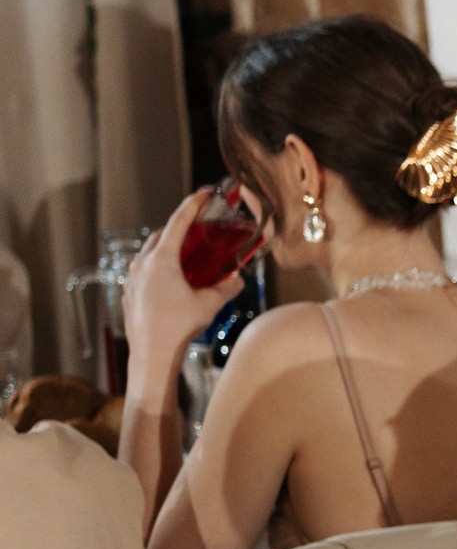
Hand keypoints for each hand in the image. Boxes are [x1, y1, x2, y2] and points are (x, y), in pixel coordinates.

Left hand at [123, 189, 245, 388]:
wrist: (152, 354)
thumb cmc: (177, 328)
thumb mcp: (210, 304)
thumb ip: (227, 287)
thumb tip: (237, 280)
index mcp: (162, 260)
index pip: (179, 222)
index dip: (193, 205)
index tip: (203, 194)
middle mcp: (143, 264)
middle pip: (162, 235)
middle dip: (180, 230)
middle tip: (199, 233)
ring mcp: (132, 278)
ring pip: (150, 253)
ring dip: (168, 250)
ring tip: (188, 261)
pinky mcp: (128, 292)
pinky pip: (144, 271)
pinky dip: (159, 269)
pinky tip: (173, 284)